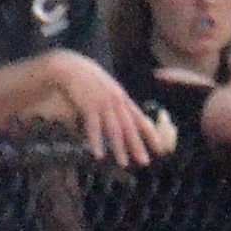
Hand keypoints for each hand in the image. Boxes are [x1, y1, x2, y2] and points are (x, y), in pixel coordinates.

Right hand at [53, 50, 160, 165]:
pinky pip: (94, 126)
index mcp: (122, 98)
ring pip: (114, 129)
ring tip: (123, 163)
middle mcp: (116, 101)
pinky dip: (96, 141)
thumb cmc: (88, 80)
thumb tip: (124, 123)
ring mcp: (103, 103)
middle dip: (137, 145)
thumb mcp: (107, 91)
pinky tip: (98, 154)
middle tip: (145, 162)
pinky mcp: (88, 105)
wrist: (71, 67)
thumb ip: (116, 105)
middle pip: (129, 127)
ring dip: (119, 148)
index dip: (151, 134)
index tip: (160, 149)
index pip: (140, 119)